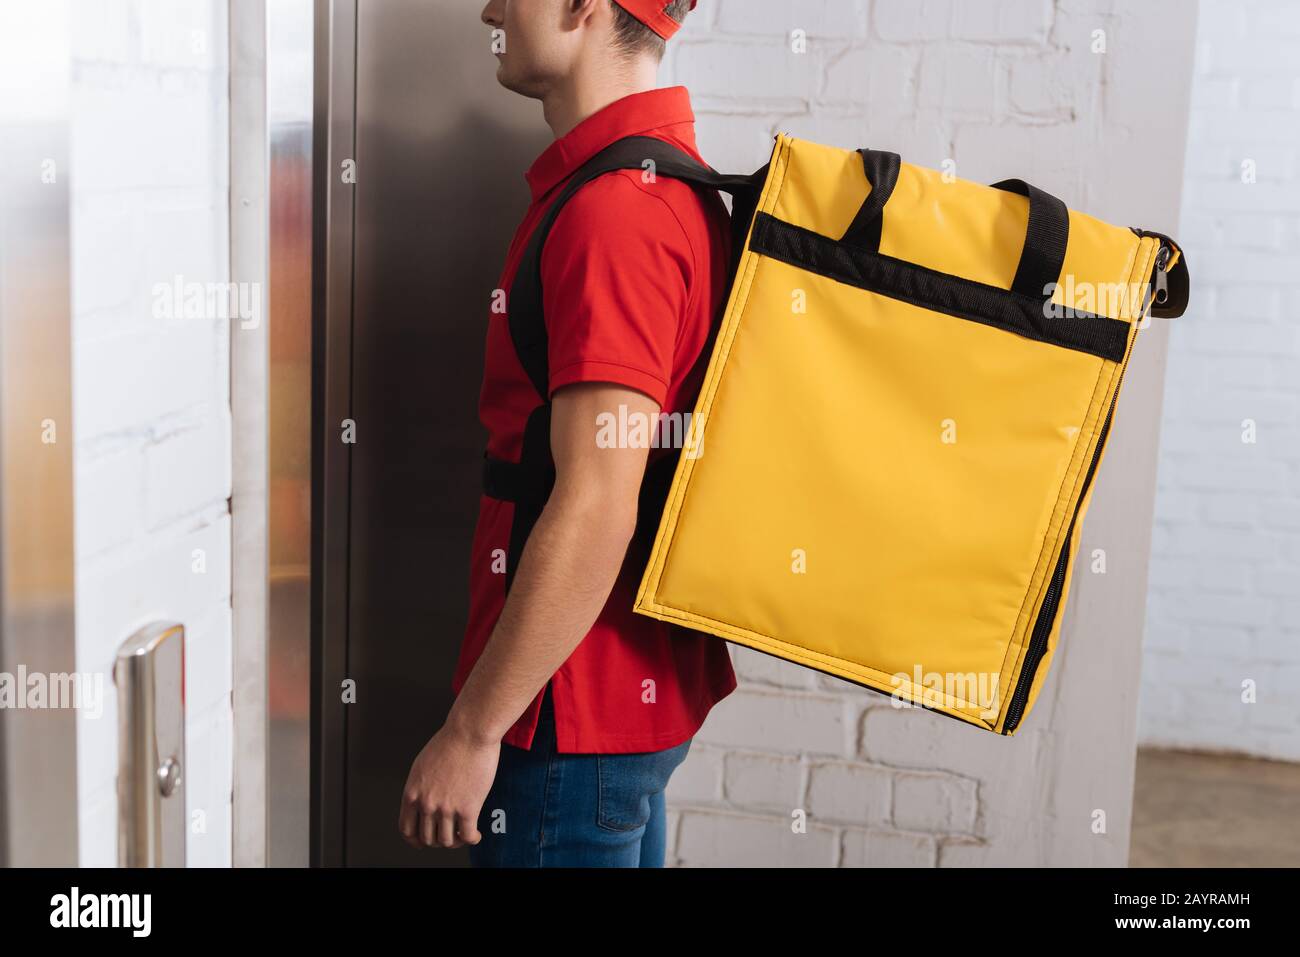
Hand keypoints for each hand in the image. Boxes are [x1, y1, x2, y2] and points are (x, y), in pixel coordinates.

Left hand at [397, 721, 500, 849]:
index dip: (415, 840)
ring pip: (446, 841)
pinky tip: (476, 834)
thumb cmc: (450, 742)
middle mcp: (426, 803)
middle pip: (427, 838)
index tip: (422, 842)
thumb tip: (424, 802)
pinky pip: (468, 836)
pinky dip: (472, 839)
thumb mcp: (422, 765)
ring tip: (462, 834)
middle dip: (438, 840)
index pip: (407, 829)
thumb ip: (420, 787)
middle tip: (448, 834)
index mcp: (412, 793)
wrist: (470, 732)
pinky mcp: (468, 808)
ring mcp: (446, 808)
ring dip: (455, 841)